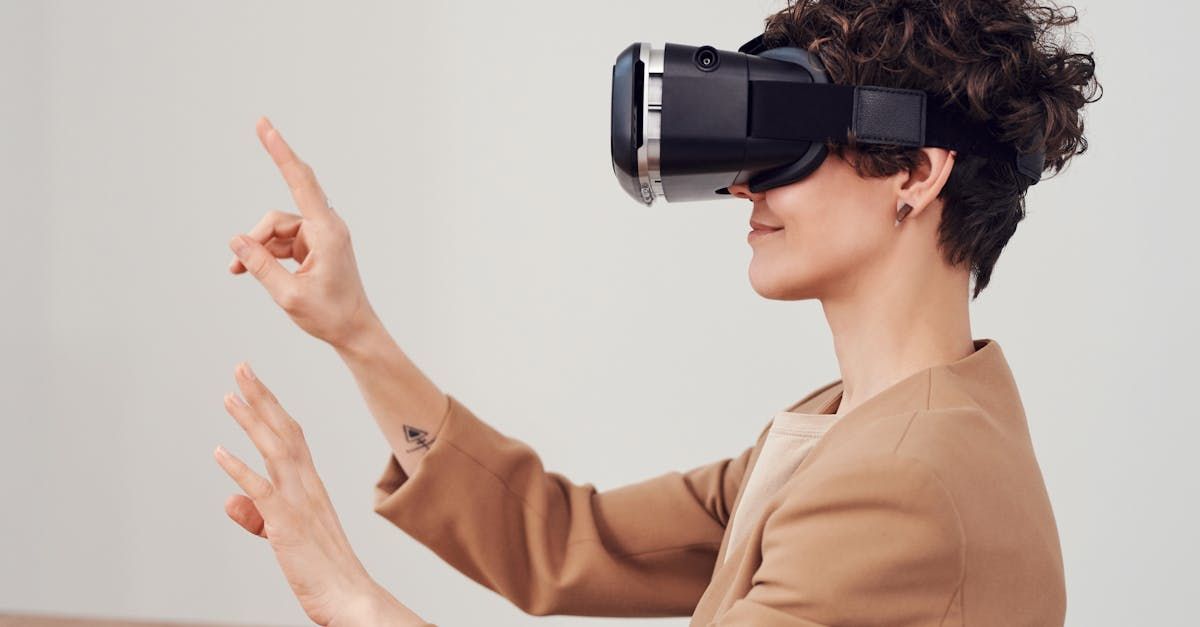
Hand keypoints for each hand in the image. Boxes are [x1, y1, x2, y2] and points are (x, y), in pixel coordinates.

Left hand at [213, 360, 392, 625]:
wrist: (351, 596)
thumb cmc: (322, 570)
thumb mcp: (283, 537)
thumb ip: (256, 516)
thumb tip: (229, 499)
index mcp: (311, 485)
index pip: (291, 435)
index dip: (271, 407)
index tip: (253, 384)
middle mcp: (307, 485)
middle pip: (283, 431)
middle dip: (260, 398)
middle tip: (241, 368)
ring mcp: (299, 502)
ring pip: (274, 450)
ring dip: (251, 420)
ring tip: (229, 395)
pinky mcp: (287, 523)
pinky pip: (262, 491)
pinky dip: (240, 470)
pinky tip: (219, 452)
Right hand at [228, 117, 377, 348]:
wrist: (354, 331)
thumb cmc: (329, 316)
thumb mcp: (289, 294)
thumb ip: (260, 265)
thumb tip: (237, 241)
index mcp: (327, 232)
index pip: (301, 182)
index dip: (281, 152)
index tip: (264, 125)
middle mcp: (326, 228)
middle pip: (279, 216)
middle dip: (257, 234)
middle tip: (239, 249)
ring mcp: (321, 237)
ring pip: (276, 231)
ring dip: (258, 249)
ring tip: (239, 271)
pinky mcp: (315, 247)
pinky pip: (282, 242)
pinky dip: (265, 254)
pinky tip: (245, 269)